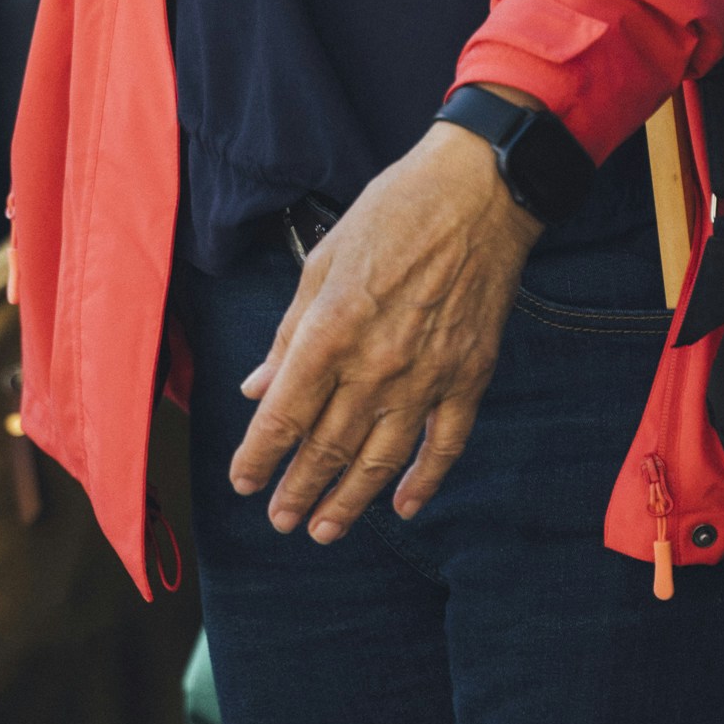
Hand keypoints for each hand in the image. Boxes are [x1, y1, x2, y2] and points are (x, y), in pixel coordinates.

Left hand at [228, 121, 538, 541]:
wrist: (479, 193)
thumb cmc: (392, 213)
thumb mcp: (321, 260)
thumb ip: (289, 332)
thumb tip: (257, 387)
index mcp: (330, 331)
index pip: (284, 415)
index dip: (260, 456)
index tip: (244, 483)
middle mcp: (375, 365)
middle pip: (328, 447)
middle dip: (298, 490)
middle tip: (281, 520)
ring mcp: (427, 377)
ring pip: (381, 461)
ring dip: (349, 502)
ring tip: (325, 530)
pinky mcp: (468, 377)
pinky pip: (444, 445)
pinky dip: (424, 481)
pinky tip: (404, 506)